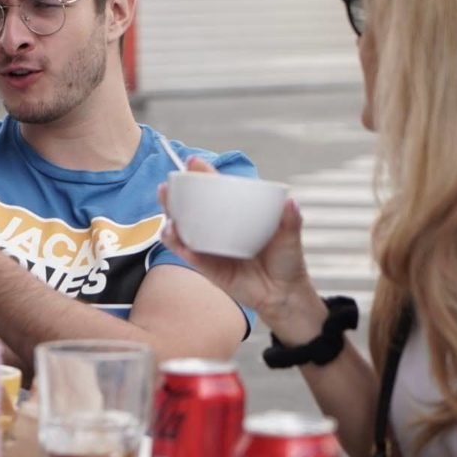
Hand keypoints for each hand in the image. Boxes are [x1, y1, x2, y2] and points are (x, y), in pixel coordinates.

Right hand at [158, 158, 318, 332]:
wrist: (283, 294)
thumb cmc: (286, 261)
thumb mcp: (290, 237)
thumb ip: (291, 220)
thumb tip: (290, 203)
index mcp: (235, 215)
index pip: (215, 191)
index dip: (202, 176)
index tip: (193, 163)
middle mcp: (218, 228)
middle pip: (191, 207)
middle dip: (176, 193)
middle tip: (169, 183)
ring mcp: (209, 247)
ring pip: (182, 228)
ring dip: (170, 214)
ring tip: (166, 203)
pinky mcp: (206, 266)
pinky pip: (187, 253)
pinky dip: (176, 243)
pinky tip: (171, 232)